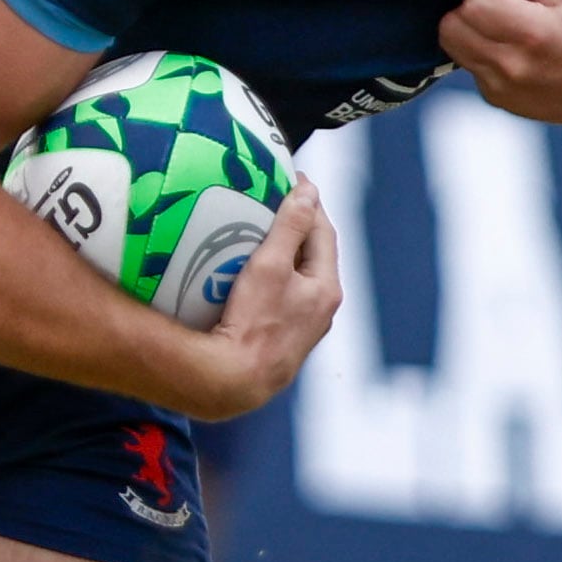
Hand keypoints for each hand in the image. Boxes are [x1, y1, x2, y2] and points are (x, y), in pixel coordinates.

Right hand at [176, 179, 342, 419]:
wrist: (234, 382)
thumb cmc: (252, 323)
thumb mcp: (269, 266)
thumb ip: (290, 226)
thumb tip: (308, 191)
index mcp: (327, 288)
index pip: (324, 231)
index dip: (310, 202)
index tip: (294, 179)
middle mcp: (323, 310)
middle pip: (315, 255)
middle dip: (300, 227)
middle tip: (276, 201)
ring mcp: (305, 329)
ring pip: (300, 279)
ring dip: (287, 254)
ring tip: (262, 234)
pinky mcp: (285, 342)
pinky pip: (284, 299)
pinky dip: (275, 280)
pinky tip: (252, 278)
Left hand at [439, 0, 561, 128]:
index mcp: (529, 32)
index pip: (471, 4)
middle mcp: (508, 64)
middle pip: (450, 28)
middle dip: (464, 11)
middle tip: (491, 9)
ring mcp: (498, 86)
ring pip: (452, 47)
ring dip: (467, 32)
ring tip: (498, 29)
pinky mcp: (495, 99)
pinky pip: (469, 66)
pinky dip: (480, 54)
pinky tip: (508, 52)